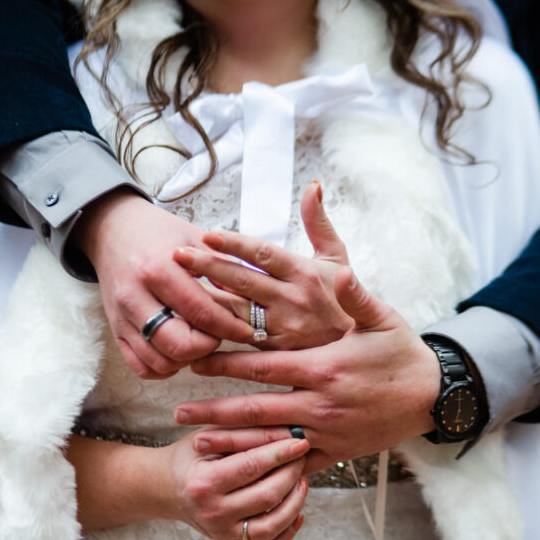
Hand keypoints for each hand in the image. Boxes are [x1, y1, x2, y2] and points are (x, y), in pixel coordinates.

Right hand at [74, 188, 253, 377]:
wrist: (113, 229)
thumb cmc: (158, 233)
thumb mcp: (194, 239)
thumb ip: (223, 268)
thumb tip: (250, 298)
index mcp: (158, 270)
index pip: (202, 314)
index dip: (231, 328)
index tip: (248, 331)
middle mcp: (135, 296)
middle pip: (179, 345)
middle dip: (208, 346)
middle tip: (218, 334)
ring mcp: (122, 316)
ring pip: (160, 361)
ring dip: (187, 359)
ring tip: (200, 342)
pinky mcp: (115, 330)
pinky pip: (140, 366)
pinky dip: (163, 367)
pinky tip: (178, 352)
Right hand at [167, 427, 309, 539]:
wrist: (166, 488)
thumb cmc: (190, 456)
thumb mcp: (208, 436)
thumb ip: (242, 432)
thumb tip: (285, 431)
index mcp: (204, 482)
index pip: (252, 467)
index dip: (281, 453)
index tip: (301, 442)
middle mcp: (213, 512)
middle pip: (267, 496)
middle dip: (291, 475)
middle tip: (301, 458)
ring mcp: (222, 532)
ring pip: (272, 526)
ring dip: (295, 503)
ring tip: (301, 482)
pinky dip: (287, 532)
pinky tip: (297, 512)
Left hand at [172, 182, 353, 349]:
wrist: (363, 351)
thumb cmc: (345, 299)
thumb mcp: (337, 258)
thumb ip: (318, 222)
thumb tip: (312, 186)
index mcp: (305, 272)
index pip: (264, 253)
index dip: (235, 243)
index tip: (208, 234)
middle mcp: (293, 299)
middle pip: (243, 279)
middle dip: (208, 265)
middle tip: (177, 254)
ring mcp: (283, 328)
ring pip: (237, 310)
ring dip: (205, 298)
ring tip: (176, 285)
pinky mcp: (277, 352)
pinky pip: (241, 338)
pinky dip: (217, 328)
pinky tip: (193, 321)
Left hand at [174, 267, 439, 472]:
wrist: (432, 397)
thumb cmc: (402, 353)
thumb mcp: (382, 319)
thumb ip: (355, 297)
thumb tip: (340, 272)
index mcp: (324, 367)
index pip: (263, 366)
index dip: (226, 363)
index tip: (195, 360)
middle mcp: (320, 403)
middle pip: (254, 408)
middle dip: (214, 409)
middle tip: (177, 409)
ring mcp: (326, 432)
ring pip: (268, 440)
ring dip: (230, 440)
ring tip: (196, 440)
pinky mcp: (334, 453)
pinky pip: (292, 463)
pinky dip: (264, 466)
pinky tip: (239, 467)